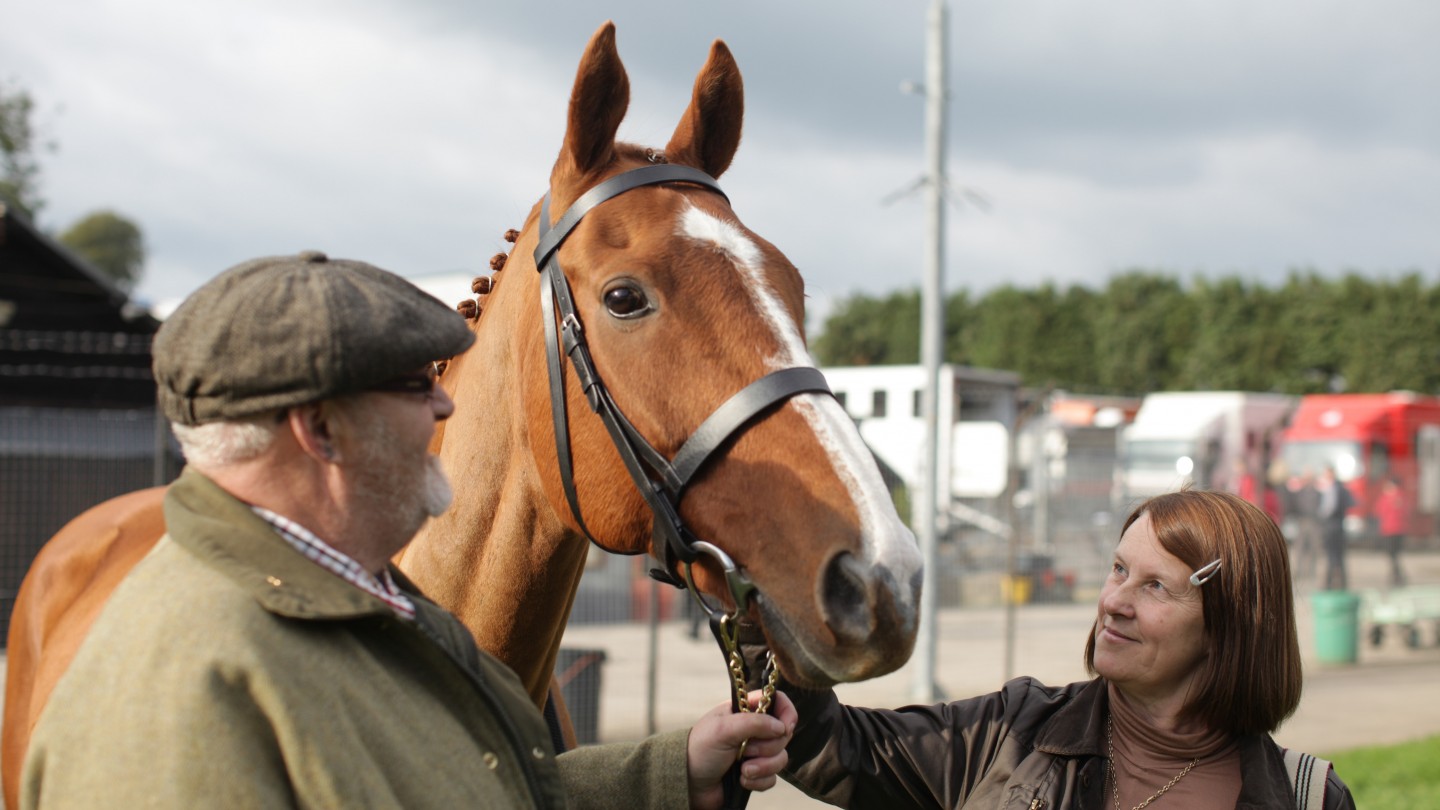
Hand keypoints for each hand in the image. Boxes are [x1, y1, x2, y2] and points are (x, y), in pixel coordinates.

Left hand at [686, 689, 796, 809]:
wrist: (689, 783)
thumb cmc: (700, 750)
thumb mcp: (723, 729)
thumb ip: (754, 723)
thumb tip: (781, 727)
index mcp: (745, 711)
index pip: (776, 700)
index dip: (786, 712)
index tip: (785, 727)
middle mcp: (753, 730)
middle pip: (782, 734)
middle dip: (767, 747)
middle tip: (746, 750)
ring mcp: (756, 753)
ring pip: (780, 758)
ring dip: (762, 767)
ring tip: (742, 770)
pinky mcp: (756, 774)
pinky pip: (772, 778)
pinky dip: (758, 781)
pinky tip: (741, 780)